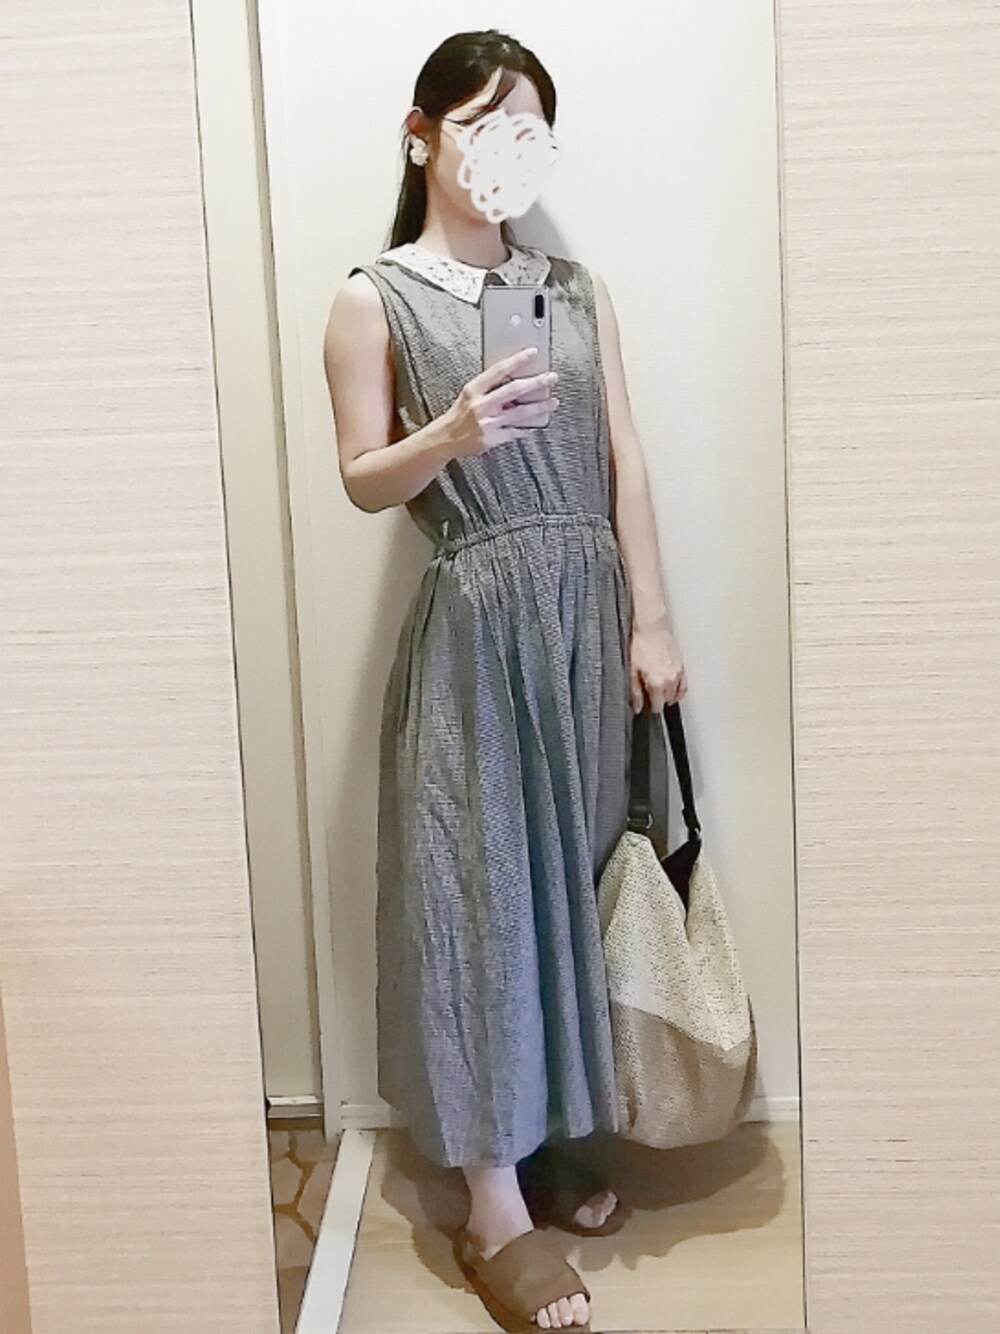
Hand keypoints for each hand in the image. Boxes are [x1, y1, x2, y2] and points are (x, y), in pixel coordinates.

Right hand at [440, 347, 558, 458]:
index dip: (517, 360)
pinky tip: (536, 425)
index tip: (533, 352)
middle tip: (551, 378)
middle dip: (536, 382)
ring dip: (540, 407)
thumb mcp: (469, 394)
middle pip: (515, 390)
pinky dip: (527, 428)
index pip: (499, 370)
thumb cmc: (459, 415)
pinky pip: (516, 432)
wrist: (445, 438)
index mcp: (474, 389)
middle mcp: (481, 405)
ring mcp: (488, 422)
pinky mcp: (493, 438)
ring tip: (553, 402)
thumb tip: (514, 378)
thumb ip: (489, 387)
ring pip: (520, 413)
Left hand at [629, 621, 686, 712]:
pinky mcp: (682, 667)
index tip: (644, 705)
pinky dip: (678, 691)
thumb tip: (637, 707)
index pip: (657, 707)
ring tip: (657, 691)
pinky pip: (683, 686)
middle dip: (657, 701)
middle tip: (648, 695)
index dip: (649, 708)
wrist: (651, 629)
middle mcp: (670, 680)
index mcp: (657, 683)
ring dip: (667, 695)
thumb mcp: (631, 671)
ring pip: (675, 695)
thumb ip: (635, 692)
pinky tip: (670, 689)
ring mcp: (678, 674)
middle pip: (666, 701)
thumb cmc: (641, 646)